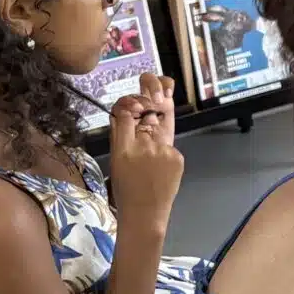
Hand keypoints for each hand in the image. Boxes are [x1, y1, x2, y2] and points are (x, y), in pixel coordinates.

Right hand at [107, 73, 182, 231]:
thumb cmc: (126, 191)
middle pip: (148, 109)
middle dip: (152, 90)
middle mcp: (143, 146)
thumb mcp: (115, 163)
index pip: (123, 113)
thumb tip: (124, 114)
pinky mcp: (177, 156)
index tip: (134, 98)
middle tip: (151, 77)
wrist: (145, 215)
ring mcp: (163, 151)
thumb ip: (120, 137)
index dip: (129, 101)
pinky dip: (164, 149)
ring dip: (157, 122)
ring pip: (160, 126)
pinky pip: (168, 145)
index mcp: (122, 149)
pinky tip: (158, 164)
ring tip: (154, 119)